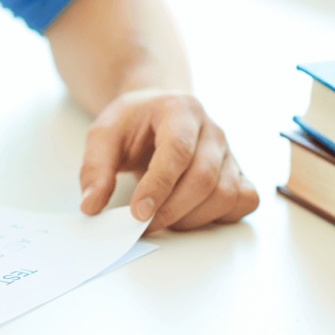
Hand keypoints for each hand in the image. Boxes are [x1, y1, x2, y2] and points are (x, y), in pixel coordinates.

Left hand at [78, 90, 258, 232]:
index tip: (138, 213)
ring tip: (162, 219)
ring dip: (192, 218)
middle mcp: (212, 130)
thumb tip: (91, 206)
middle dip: (171, 209)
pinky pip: (244, 201)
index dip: (159, 186)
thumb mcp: (103, 135)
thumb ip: (94, 169)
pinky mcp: (237, 172)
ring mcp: (229, 152)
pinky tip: (191, 215)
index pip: (178, 150)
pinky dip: (220, 216)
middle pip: (204, 177)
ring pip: (226, 194)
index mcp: (180, 110)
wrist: (158, 111)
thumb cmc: (134, 123)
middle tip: (143, 224)